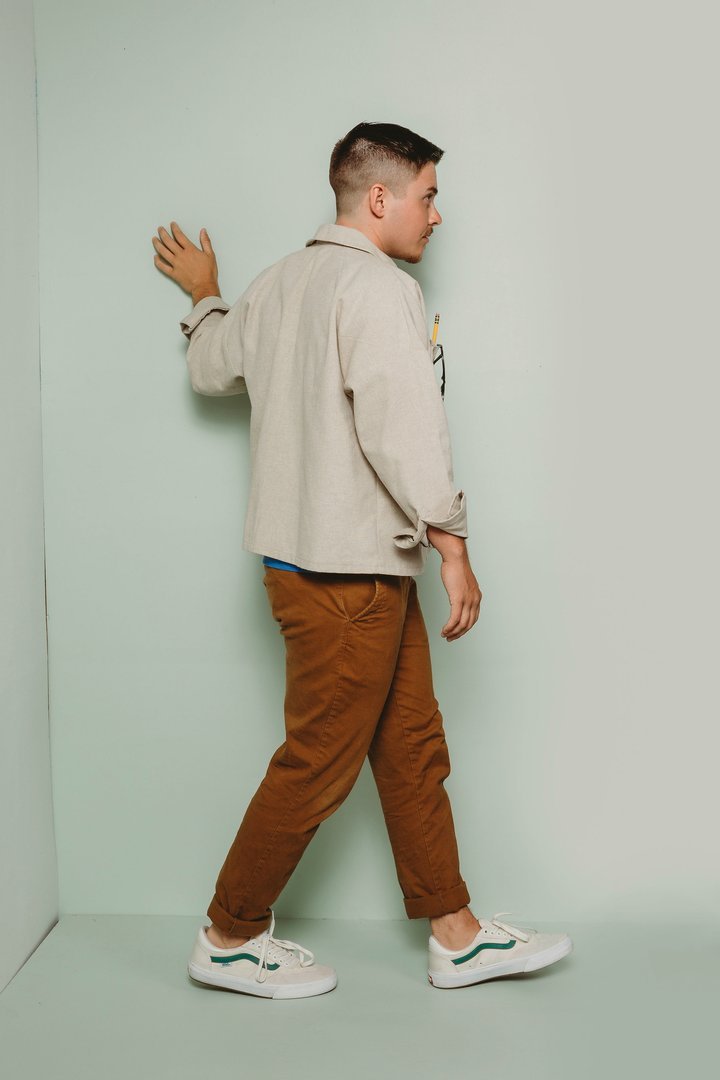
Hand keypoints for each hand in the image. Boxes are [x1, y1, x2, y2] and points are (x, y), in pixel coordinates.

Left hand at [152, 221, 219, 301]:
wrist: (204, 286)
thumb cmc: (208, 272)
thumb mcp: (210, 255)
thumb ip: (206, 242)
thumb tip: (203, 231)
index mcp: (190, 250)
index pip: (180, 236)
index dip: (175, 229)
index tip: (172, 224)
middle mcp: (181, 255)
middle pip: (169, 242)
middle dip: (163, 233)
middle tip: (160, 229)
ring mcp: (176, 264)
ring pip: (163, 252)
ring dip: (157, 244)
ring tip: (154, 239)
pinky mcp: (174, 273)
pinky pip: (163, 266)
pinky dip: (158, 262)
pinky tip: (155, 257)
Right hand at [426, 527, 481, 641]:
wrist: (455, 558)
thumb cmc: (456, 567)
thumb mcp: (462, 582)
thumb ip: (462, 591)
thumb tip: (457, 595)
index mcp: (477, 597)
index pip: (473, 619)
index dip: (465, 628)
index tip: (456, 632)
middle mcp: (475, 601)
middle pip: (469, 624)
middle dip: (459, 634)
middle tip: (450, 638)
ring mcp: (467, 601)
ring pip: (462, 624)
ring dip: (453, 632)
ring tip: (445, 635)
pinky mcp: (458, 599)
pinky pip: (454, 619)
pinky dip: (449, 627)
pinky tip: (444, 630)